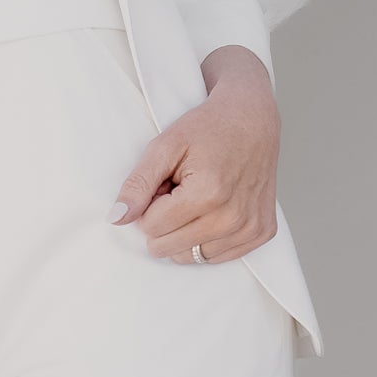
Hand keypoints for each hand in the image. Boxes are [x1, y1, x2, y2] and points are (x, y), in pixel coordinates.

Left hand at [111, 47, 279, 261]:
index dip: (152, 203)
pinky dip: (208, 238)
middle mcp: (232, 218)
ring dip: (186, 231)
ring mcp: (250, 229)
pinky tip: (216, 209)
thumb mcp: (164, 146)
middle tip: (181, 190)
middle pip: (168, 248)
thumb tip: (116, 219)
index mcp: (207, 195)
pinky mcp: (261, 234)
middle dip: (166, 220)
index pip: (150, 227)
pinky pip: (217, 257)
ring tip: (199, 198)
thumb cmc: (207, 129)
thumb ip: (137, 184)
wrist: (252, 119)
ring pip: (190, 257)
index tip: (167, 181)